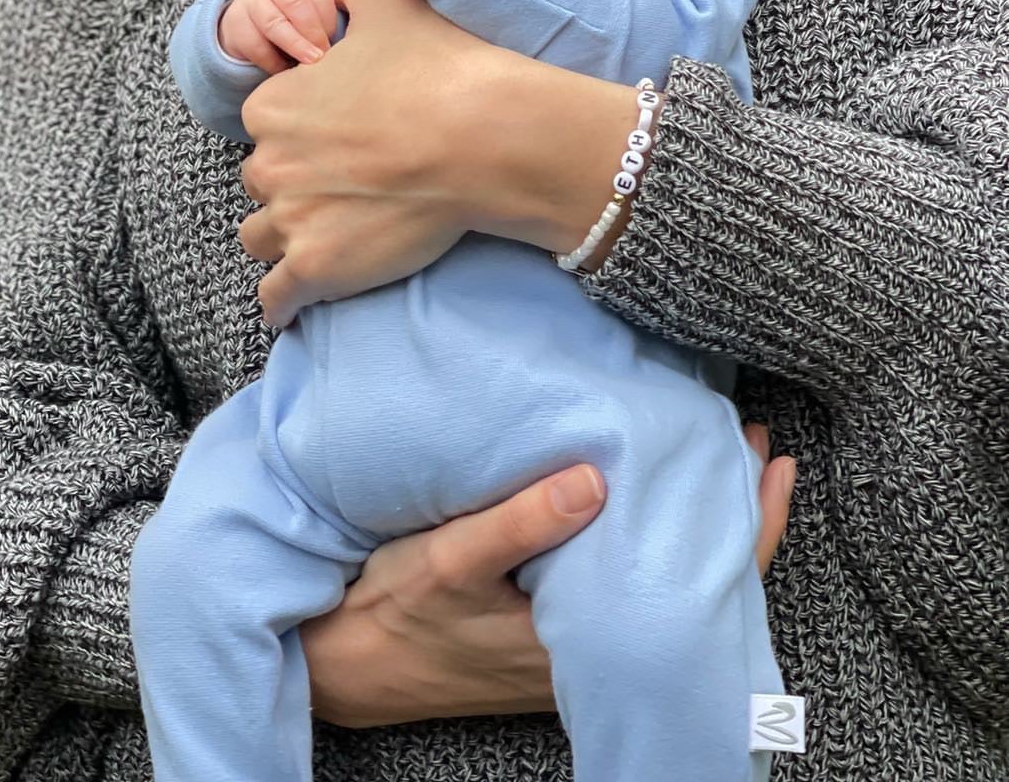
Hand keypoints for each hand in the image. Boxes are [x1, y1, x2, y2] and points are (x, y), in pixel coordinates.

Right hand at [218, 0, 337, 73]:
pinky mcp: (235, 23)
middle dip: (313, 32)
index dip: (331, 22)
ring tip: (310, 65)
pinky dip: (273, 62)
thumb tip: (356, 41)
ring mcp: (252, 1)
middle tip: (324, 56)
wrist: (246, 26)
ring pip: (274, 23)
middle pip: (295, 1)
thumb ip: (330, 22)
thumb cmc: (292, 25)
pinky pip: (256, 45)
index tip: (338, 44)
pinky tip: (284, 71)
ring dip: (295, 46)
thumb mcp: (313, 16)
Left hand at [239, 0, 634, 326]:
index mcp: (275, 104)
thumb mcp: (384, 1)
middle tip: (347, 180)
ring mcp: (290, 221)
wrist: (485, 137)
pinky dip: (284, 301)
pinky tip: (299, 299)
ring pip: (262, 237)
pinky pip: (276, 299)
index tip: (338, 133)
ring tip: (330, 232)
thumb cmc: (438, 65)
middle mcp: (269, 163)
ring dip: (286, 235)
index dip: (301, 128)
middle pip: (264, 180)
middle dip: (293, 181)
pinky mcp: (316, 270)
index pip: (266, 123)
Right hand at [302, 435, 794, 727]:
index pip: (701, 591)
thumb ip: (517, 523)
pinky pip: (628, 586)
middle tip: (753, 440)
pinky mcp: (556, 637)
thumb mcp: (445, 562)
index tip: (767, 461)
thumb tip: (594, 478)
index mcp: (585, 643)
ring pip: (667, 586)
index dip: (746, 529)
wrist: (342, 670)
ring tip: (714, 454)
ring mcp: (579, 650)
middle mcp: (597, 655)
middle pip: (699, 587)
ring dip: (693, 520)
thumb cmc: (391, 615)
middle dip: (731, 514)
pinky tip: (648, 493)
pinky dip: (652, 535)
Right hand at [302, 464, 606, 725]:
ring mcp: (547, 668)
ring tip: (592, 500)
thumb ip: (520, 523)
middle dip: (616, 539)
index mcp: (559, 651)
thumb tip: (592, 482)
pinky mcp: (528, 657)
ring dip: (590, 556)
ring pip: (593, 602)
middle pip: (616, 594)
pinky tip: (557, 539)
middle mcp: (565, 669)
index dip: (637, 533)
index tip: (634, 483)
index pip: (629, 586)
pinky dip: (567, 575)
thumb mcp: (452, 556)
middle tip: (615, 478)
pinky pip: (568, 612)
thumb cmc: (396, 612)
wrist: (347, 663)